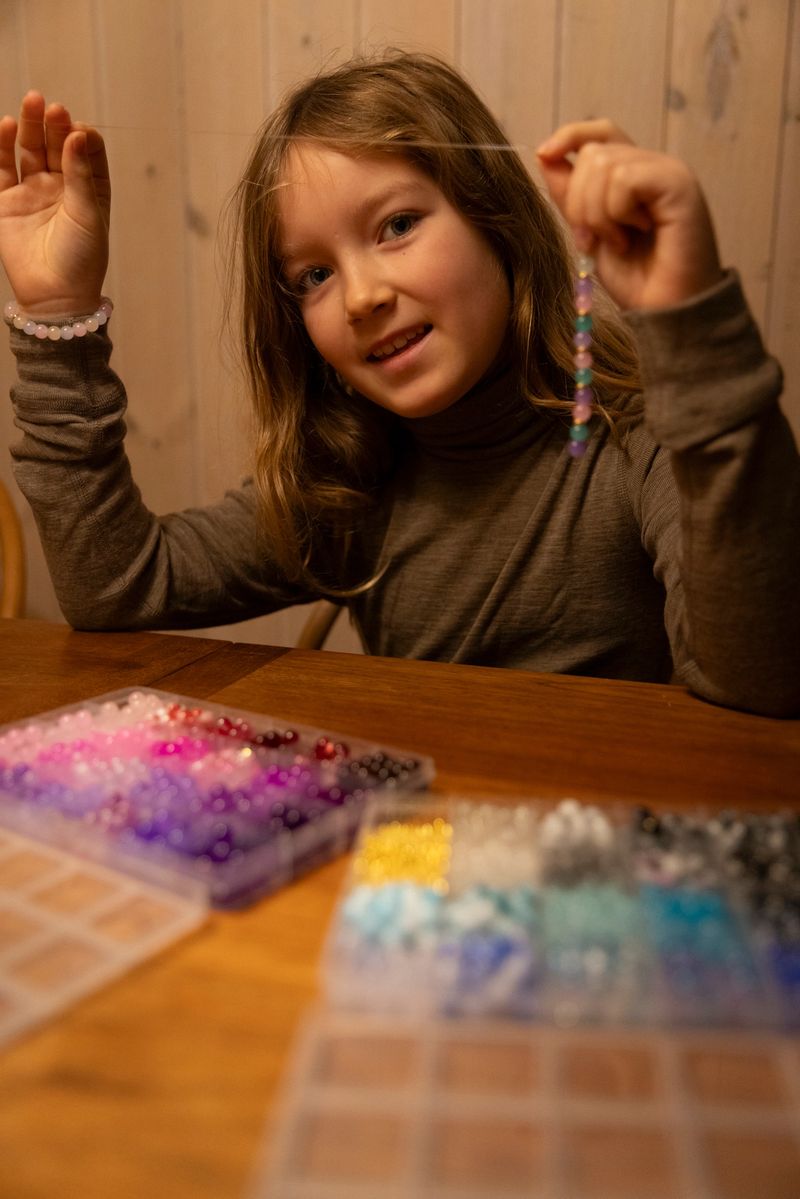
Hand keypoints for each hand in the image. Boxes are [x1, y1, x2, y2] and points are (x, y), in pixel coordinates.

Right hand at [0, 91, 109, 314]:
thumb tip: (78, 133)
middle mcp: (61, 187)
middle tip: (52, 107)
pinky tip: (6, 126)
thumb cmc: (81, 260)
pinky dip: (3, 146)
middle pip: (57, 145)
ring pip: (30, 149)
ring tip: (32, 102)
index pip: (87, 151)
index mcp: (89, 190)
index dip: (83, 137)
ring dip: (30, 126)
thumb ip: (80, 174)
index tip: (79, 132)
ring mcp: (33, 192)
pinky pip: (4, 167)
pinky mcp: (8, 201)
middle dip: (55, 124)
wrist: (54, 297)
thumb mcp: (88, 215)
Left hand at [536, 119, 722, 310]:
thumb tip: (546, 155)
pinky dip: (617, 213)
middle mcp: (652, 165)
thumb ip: (571, 196)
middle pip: (593, 151)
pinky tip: (636, 234)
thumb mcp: (589, 234)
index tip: (544, 155)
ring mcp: (667, 171)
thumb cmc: (636, 280)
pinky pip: (624, 179)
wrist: (665, 311)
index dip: (569, 137)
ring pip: (604, 164)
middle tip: (596, 238)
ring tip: (620, 241)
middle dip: (579, 201)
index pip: (599, 132)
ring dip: (598, 213)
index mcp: (633, 174)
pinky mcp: (678, 183)